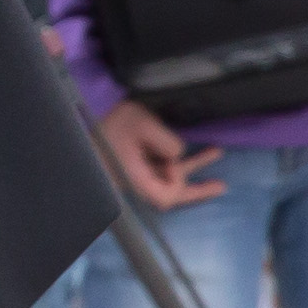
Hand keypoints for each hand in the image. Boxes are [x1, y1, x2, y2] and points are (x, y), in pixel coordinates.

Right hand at [97, 97, 220, 211]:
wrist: (86, 110)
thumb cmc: (112, 118)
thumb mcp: (142, 125)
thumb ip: (167, 142)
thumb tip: (177, 154)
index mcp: (133, 176)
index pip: (164, 196)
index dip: (176, 182)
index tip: (172, 161)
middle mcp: (133, 180)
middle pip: (169, 194)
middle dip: (195, 189)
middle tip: (220, 185)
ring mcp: (133, 172)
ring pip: (166, 177)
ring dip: (190, 167)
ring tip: (216, 152)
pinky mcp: (132, 162)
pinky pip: (158, 167)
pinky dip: (175, 160)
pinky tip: (194, 148)